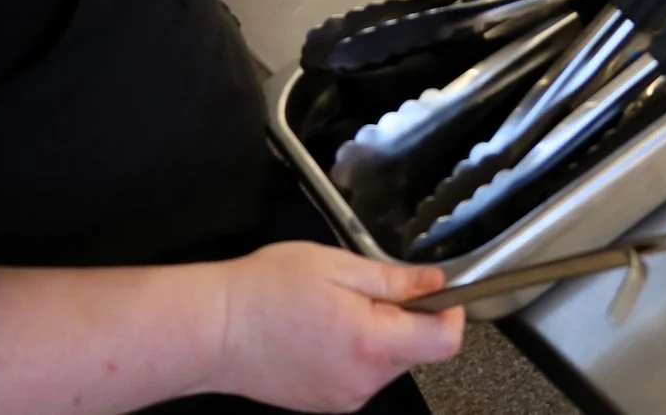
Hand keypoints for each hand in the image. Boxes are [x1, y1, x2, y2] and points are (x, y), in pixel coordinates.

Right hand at [207, 241, 462, 411]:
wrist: (215, 330)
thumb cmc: (266, 291)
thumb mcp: (336, 265)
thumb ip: (393, 279)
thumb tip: (433, 283)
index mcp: (373, 342)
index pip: (446, 340)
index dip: (449, 311)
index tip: (437, 292)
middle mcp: (364, 380)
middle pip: (416, 350)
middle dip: (404, 318)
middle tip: (362, 290)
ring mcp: (345, 397)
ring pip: (387, 363)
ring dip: (376, 335)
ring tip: (332, 310)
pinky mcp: (327, 404)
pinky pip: (360, 376)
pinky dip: (353, 352)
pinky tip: (320, 332)